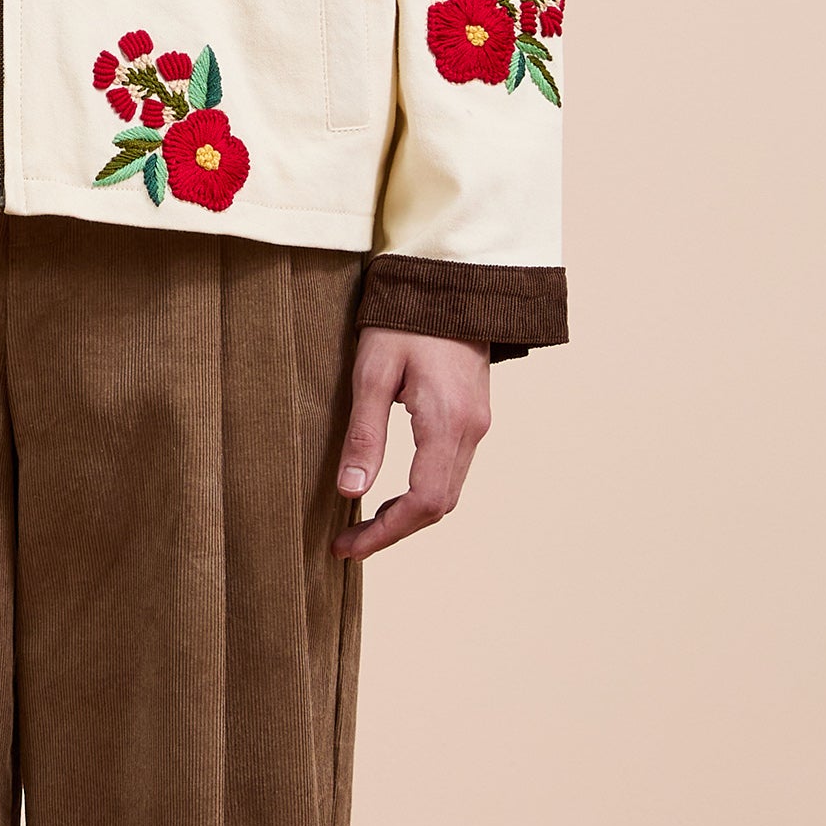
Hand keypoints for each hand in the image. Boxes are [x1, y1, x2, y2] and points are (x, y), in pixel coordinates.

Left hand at [332, 325, 491, 558]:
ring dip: (408, 514)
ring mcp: (478, 424)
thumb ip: (364, 433)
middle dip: (393, 530)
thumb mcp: (373, 371)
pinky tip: (393, 492)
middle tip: (349, 541)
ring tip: (365, 522)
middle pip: (438, 506)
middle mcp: (471, 430)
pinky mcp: (474, 415)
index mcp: (446, 423)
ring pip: (447, 491)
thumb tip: (350, 490)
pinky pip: (452, 470)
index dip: (384, 533)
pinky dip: (422, 491)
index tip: (347, 546)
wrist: (452, 279)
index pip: (422, 503)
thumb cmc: (406, 317)